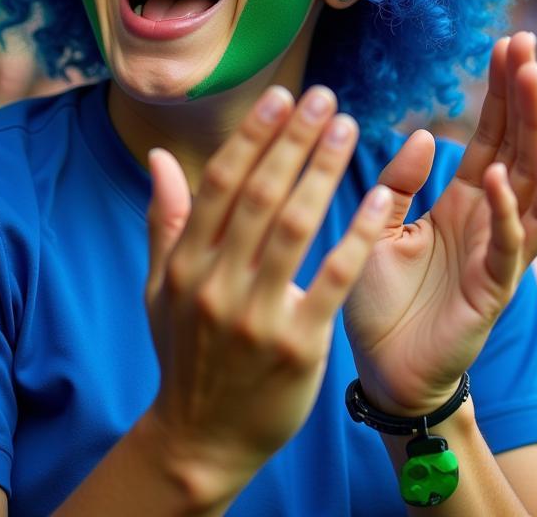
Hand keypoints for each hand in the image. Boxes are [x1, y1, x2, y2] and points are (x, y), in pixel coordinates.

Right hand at [143, 85, 391, 498]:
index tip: (279, 97)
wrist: (202, 440)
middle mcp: (217, 284)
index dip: (252, 136)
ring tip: (345, 127)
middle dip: (292, 139)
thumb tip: (157, 156)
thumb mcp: (160, 290)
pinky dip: (355, 234)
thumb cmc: (185, 355)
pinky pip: (332, 278)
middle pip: (260, 194)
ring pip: (294, 226)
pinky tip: (379, 196)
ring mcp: (257, 315)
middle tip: (321, 96)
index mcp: (187, 265)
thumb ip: (164, 220)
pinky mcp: (298, 344)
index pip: (221, 184)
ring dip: (321, 170)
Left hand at [344, 31, 536, 412]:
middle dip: (526, 98)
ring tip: (535, 92)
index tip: (508, 43)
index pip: (491, 134)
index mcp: (463, 199)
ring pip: (536, 191)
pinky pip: (509, 245)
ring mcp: (498, 252)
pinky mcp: (495, 290)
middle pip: (520, 149)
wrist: (383, 371)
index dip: (501, 91)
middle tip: (528, 48)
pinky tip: (500, 175)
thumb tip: (424, 134)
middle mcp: (489, 218)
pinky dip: (508, 211)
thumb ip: (401, 182)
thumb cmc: (382, 300)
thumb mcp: (379, 225)